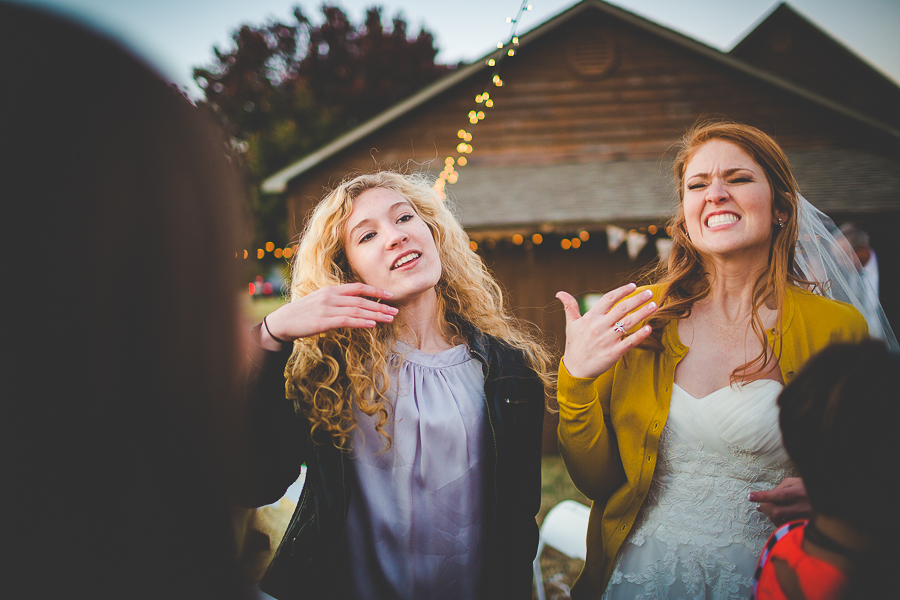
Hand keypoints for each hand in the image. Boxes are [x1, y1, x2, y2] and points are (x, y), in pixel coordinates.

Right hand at [261, 283, 396, 347]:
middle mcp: (330, 296)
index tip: (390, 295)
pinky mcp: (323, 321)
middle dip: (380, 305)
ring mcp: (327, 308)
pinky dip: (361, 322)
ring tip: (390, 318)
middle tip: (396, 310)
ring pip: (357, 310)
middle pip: (361, 300)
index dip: (375, 290)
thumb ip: (337, 302)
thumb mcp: (320, 302)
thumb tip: (355, 307)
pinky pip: (346, 321)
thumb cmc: (302, 314)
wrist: (282, 322)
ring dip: (376, 314)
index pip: (357, 287)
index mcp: (331, 290)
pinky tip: (372, 325)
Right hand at [557, 283, 656, 378]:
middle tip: (649, 292)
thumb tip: (560, 293)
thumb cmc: (575, 345)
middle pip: (621, 308)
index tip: (633, 286)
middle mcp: (599, 327)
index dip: (621, 291)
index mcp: (590, 318)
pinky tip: (649, 328)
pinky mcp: (614, 353)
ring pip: (628, 323)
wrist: (575, 369)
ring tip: (654, 305)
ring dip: (642, 313)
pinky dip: (640, 335)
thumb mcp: (571, 324)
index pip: (608, 299)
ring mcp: (607, 340)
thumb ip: (570, 307)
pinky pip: (629, 342)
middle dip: (637, 299)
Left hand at [749, 478, 811, 525]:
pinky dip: (780, 522)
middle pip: (777, 512)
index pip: (778, 495)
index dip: (763, 496)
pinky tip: (777, 518)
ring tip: (768, 510)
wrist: (826, 499)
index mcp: (800, 492)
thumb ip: (781, 487)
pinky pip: (788, 527)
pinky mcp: (807, 526)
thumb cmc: (809, 487)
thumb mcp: (796, 481)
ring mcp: (806, 518)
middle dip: (765, 509)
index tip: (750, 496)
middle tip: (759, 506)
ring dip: (772, 516)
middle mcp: (803, 506)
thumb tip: (767, 496)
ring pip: (782, 522)